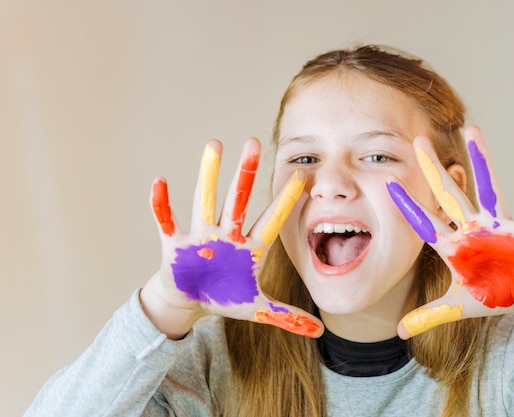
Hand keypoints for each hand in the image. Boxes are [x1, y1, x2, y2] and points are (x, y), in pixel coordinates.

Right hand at [142, 137, 323, 338]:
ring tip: (214, 145)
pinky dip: (161, 204)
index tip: (303, 175)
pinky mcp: (176, 244)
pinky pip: (167, 221)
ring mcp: (201, 236)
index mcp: (250, 248)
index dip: (286, 200)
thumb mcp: (257, 308)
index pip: (272, 220)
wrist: (190, 301)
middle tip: (254, 142)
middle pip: (238, 199)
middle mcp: (227, 234)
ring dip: (208, 175)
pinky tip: (159, 182)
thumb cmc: (224, 296)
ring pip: (205, 200)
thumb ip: (287, 317)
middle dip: (246, 173)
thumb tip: (320, 333)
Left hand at [387, 126, 513, 338]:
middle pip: (449, 193)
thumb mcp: (458, 307)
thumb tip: (398, 332)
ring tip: (473, 130)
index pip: (424, 221)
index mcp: (453, 245)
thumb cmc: (495, 294)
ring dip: (481, 160)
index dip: (407, 205)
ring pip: (488, 187)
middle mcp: (472, 229)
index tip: (387, 183)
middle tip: (417, 141)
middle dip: (434, 169)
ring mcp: (499, 226)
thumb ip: (429, 315)